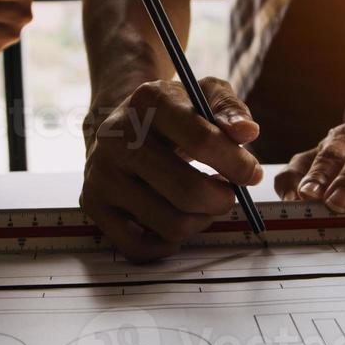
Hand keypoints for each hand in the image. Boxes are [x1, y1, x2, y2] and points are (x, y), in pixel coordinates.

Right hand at [82, 78, 263, 262]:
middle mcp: (116, 138)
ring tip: (202, 204)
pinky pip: (141, 249)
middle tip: (229, 194)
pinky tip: (174, 218)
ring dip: (200, 221)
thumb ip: (229, 109)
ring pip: (170, 225)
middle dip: (222, 200)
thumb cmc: (172, 116)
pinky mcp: (93, 205)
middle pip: (188, 191)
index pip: (202, 141)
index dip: (237, 164)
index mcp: (147, 101)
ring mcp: (101, 174)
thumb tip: (247, 132)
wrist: (121, 128)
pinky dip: (168, 243)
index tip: (252, 174)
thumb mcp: (202, 96)